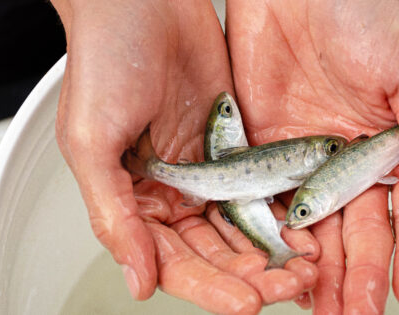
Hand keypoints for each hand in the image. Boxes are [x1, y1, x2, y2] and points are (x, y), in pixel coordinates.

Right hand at [51, 0, 317, 312]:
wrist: (145, 3)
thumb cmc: (105, 60)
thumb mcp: (92, 142)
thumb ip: (113, 215)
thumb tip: (138, 279)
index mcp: (135, 200)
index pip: (175, 262)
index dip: (210, 286)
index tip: (247, 302)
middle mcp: (175, 193)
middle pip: (217, 252)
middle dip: (252, 275)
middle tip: (287, 286)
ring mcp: (209, 172)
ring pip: (245, 227)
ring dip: (274, 251)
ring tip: (306, 267)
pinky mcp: (238, 147)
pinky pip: (263, 187)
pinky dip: (284, 209)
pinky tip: (306, 225)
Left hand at [227, 0, 398, 312]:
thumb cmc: (360, 13)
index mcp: (386, 148)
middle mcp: (343, 161)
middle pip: (354, 232)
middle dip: (358, 275)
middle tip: (355, 311)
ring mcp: (302, 161)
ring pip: (312, 228)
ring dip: (317, 269)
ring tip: (321, 305)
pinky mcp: (262, 152)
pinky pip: (267, 200)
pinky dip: (272, 235)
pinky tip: (279, 263)